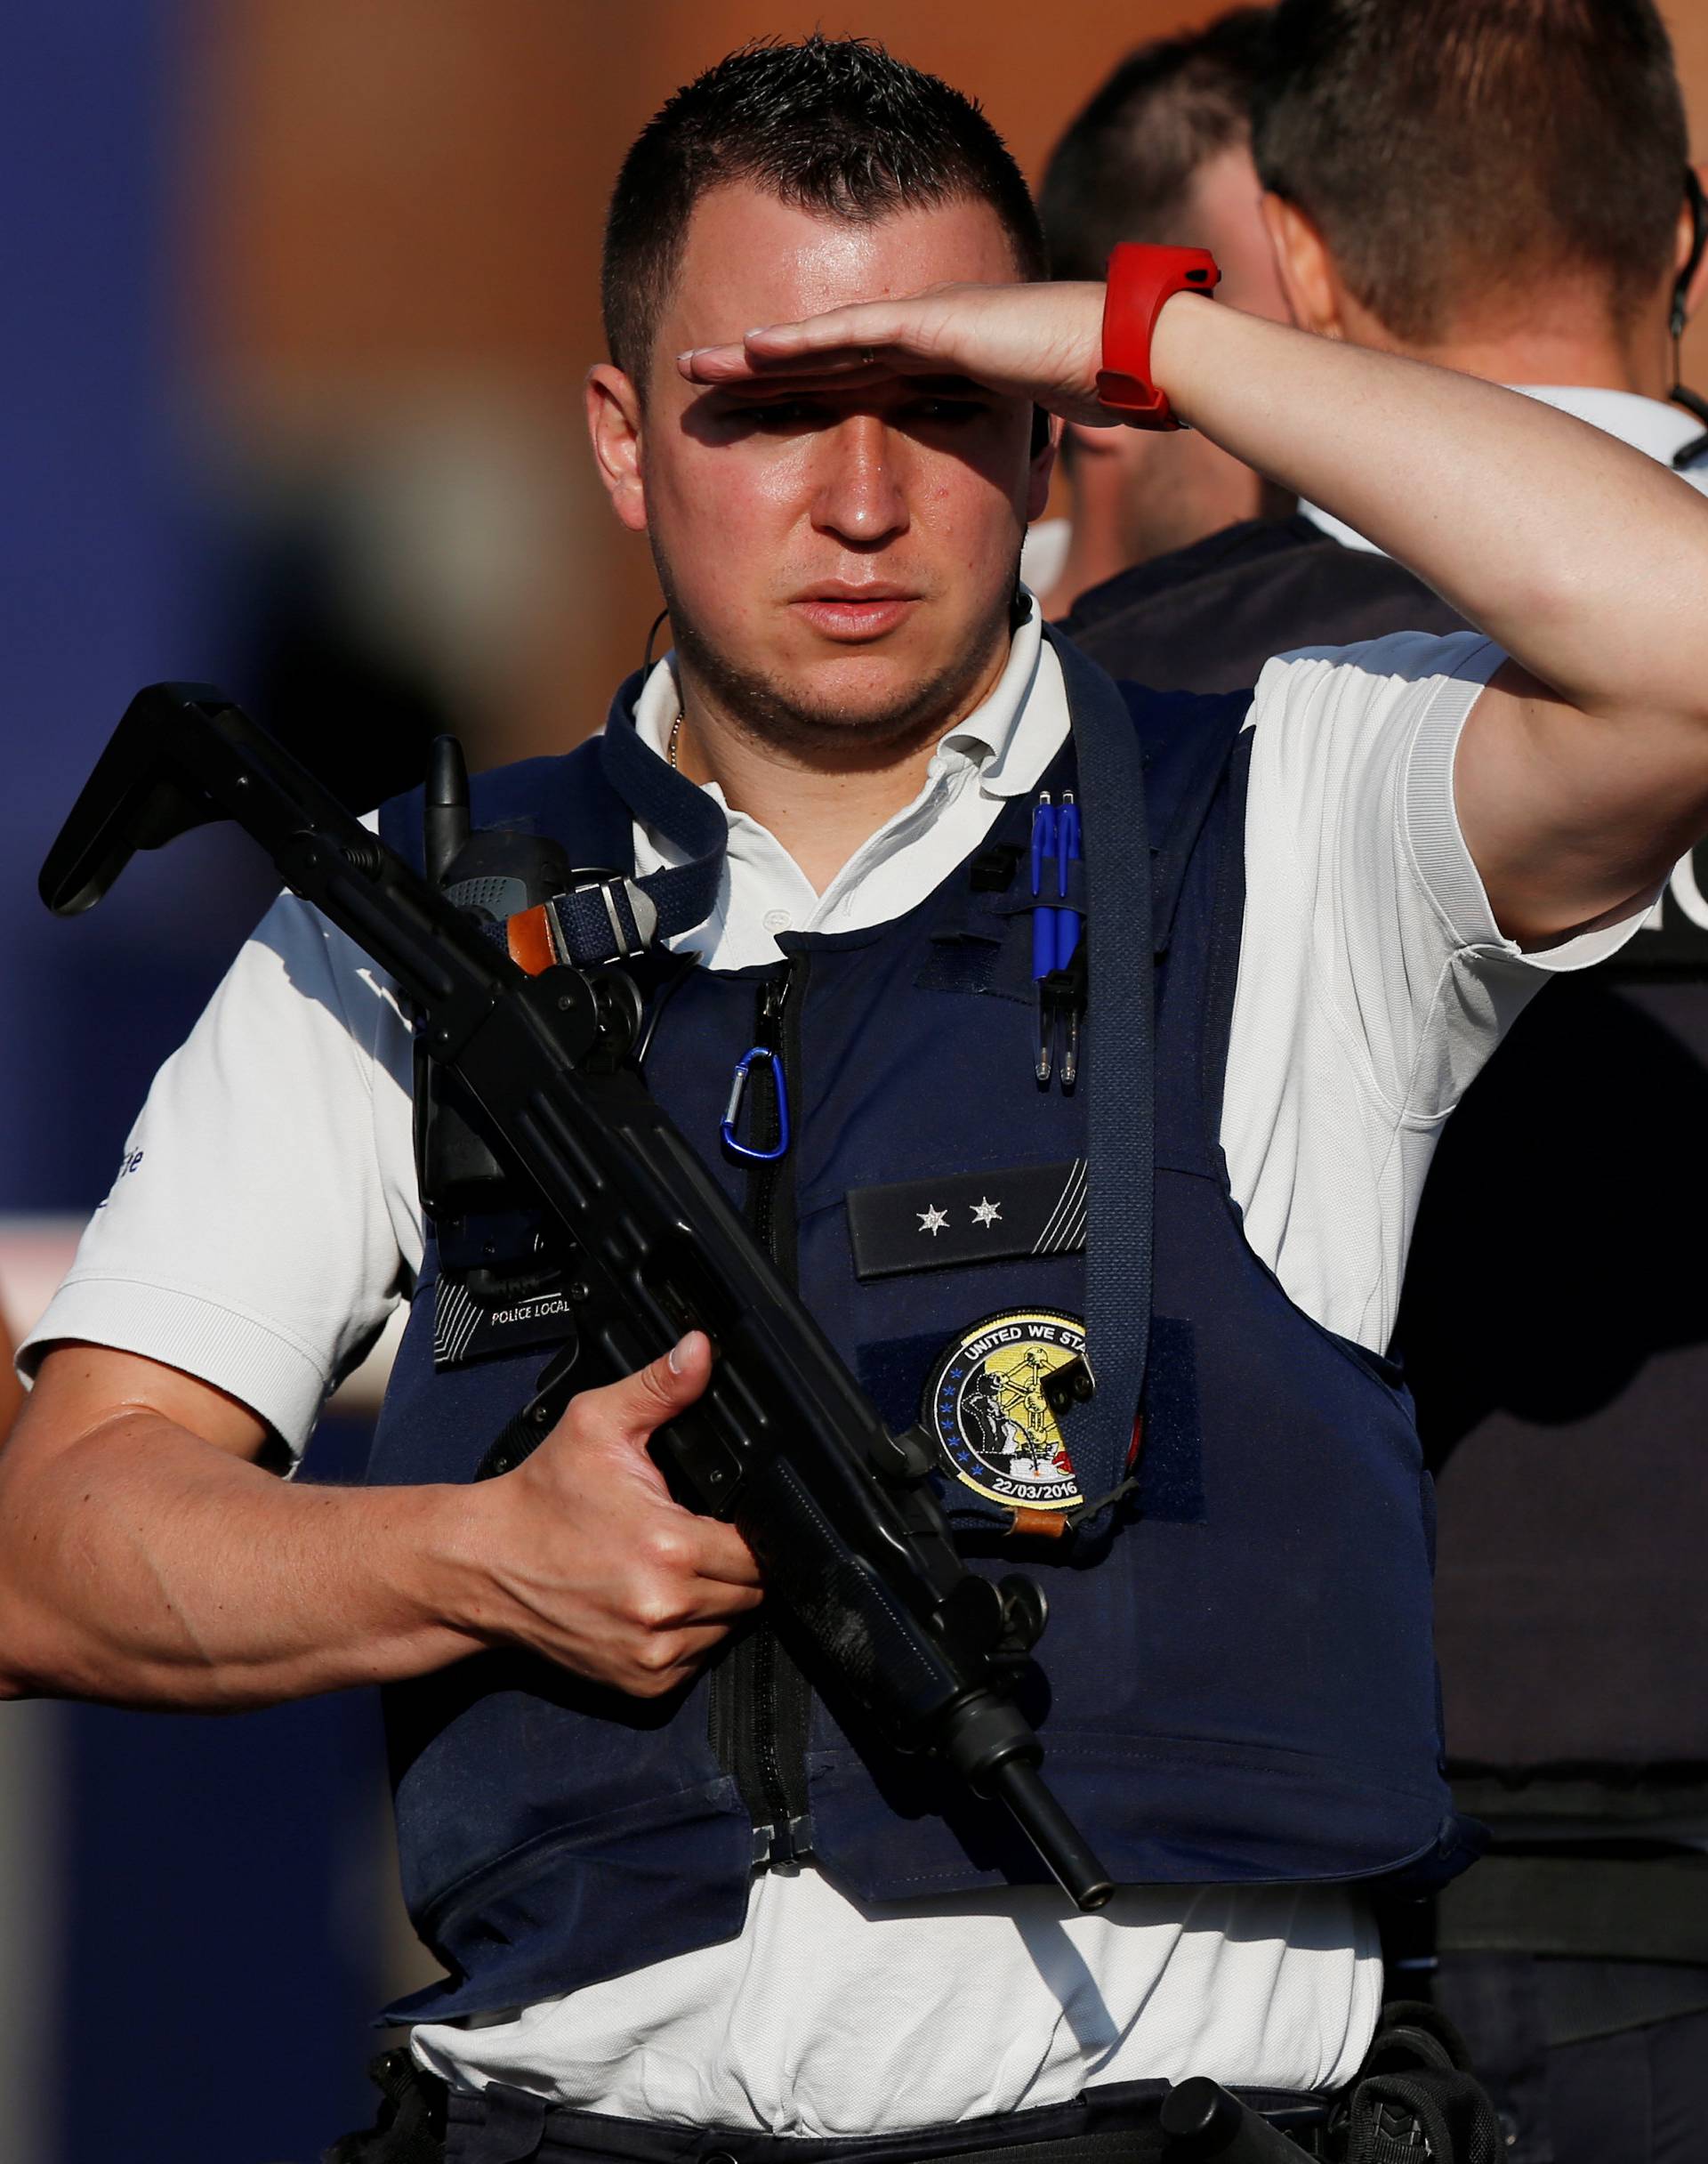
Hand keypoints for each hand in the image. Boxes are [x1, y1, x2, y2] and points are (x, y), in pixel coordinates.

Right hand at [463, 1331, 761, 1697]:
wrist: (483, 1565)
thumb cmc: (539, 1499)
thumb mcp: (596, 1425)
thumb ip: (659, 1388)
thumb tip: (701, 1350)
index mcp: (670, 1548)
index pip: (760, 1550)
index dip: (749, 1529)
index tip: (721, 1516)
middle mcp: (666, 1610)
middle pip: (751, 1591)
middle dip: (733, 1563)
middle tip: (689, 1535)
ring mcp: (654, 1655)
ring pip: (727, 1627)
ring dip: (712, 1601)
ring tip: (667, 1566)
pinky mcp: (641, 1683)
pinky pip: (697, 1659)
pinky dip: (687, 1634)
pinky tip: (653, 1600)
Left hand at [678, 280, 1119, 426]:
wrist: (1130, 356)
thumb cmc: (1089, 392)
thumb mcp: (1011, 437)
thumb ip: (976, 456)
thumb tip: (961, 514)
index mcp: (929, 367)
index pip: (843, 383)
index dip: (786, 397)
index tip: (735, 417)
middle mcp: (917, 337)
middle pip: (816, 358)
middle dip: (751, 372)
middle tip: (689, 380)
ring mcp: (925, 322)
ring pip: (822, 341)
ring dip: (756, 353)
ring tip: (698, 365)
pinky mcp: (938, 321)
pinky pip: (857, 333)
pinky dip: (803, 341)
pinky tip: (753, 349)